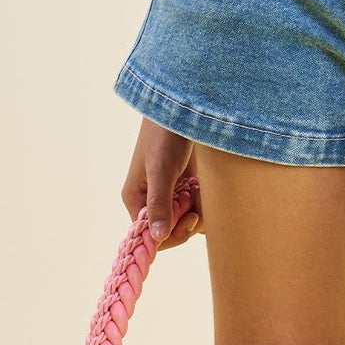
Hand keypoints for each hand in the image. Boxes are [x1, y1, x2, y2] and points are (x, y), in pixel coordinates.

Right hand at [122, 121, 203, 247]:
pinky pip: (200, 207)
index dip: (172, 233)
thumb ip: (159, 203)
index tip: (189, 218)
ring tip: (202, 188)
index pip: (151, 235)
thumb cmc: (165, 133)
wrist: (185, 107)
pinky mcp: (189, 187)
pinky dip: (207, 201)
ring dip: (201, 210)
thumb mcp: (161, 168)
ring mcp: (173, 195)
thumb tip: (157, 237)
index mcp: (136, 198)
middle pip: (173, 231)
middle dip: (189, 221)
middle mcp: (152, 201)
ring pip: (189, 221)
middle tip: (198, 203)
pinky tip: (206, 184)